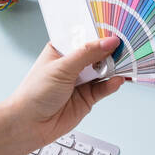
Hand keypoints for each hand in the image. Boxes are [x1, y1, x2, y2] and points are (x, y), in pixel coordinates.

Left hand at [5, 38, 123, 146]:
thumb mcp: (62, 67)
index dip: (99, 33)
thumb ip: (87, 54)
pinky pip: (104, 88)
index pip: (84, 37)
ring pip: (103, 70)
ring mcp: (81, 81)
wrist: (29, 125)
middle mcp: (72, 64)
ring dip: (114, 67)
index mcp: (61, 50)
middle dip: (110, 51)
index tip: (115, 29)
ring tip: (124, 63)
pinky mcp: (88, 98)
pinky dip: (112, 84)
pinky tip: (117, 80)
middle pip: (97, 53)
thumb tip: (109, 42)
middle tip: (124, 46)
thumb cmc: (35, 93)